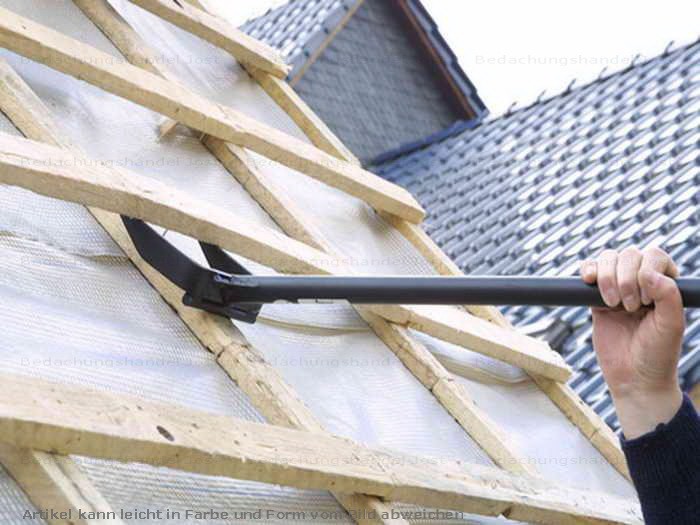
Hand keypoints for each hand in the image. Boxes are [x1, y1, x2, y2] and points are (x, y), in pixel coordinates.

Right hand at [581, 247, 684, 438]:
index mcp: (665, 285)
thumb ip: (668, 295)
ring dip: (608, 277)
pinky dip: (588, 271)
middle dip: (626, 278)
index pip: (654, 256)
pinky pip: (590, 272)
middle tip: (631, 308)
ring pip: (608, 259)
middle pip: (629, 255)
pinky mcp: (596, 299)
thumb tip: (650, 273)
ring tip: (614, 304)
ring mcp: (618, 288)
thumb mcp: (671, 325)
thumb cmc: (657, 354)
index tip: (648, 300)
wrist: (633, 378)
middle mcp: (642, 282)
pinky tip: (589, 282)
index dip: (647, 270)